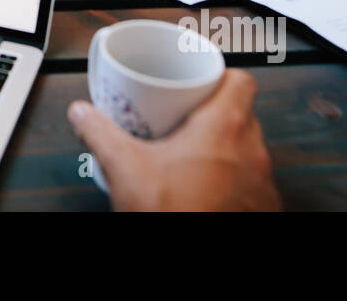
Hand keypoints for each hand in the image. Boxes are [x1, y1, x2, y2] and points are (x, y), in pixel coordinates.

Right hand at [67, 70, 281, 210]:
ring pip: (249, 150)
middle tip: (186, 121)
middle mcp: (251, 151)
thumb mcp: (124, 168)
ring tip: (193, 157)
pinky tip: (208, 190)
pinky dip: (234, 181)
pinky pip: (253, 183)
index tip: (197, 84)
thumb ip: (99, 133)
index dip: (219, 77)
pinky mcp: (263, 208)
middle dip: (215, 115)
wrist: (193, 269)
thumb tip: (82, 113)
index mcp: (224, 127)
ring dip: (227, 150)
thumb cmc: (174, 215)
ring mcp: (262, 183)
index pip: (240, 80)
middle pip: (242, 114)